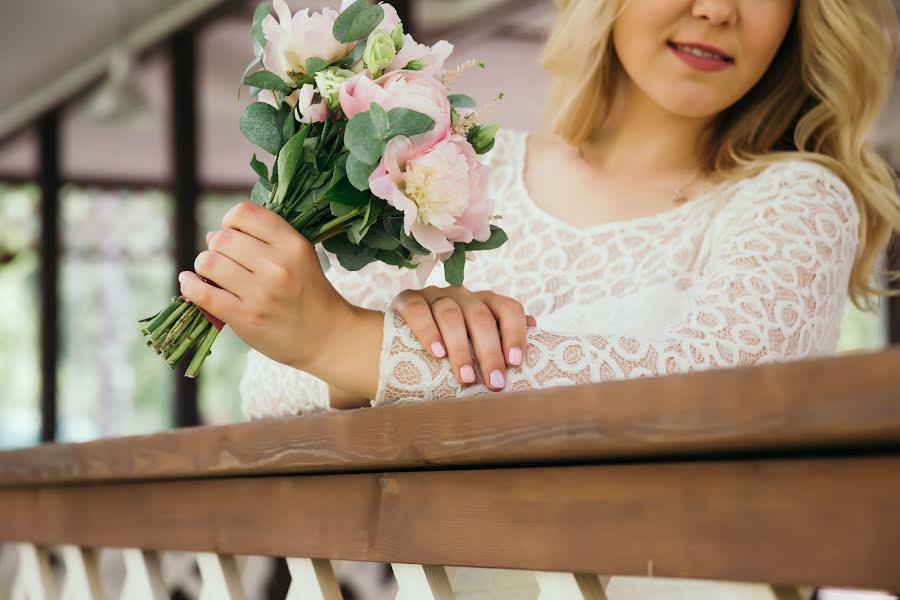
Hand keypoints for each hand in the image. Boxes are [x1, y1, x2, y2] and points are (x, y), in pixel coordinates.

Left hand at [178, 201, 360, 374]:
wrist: (328, 337)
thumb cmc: (310, 294)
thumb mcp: (301, 258)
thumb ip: (265, 241)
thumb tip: (213, 234)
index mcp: (293, 244)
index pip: (245, 214)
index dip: (231, 221)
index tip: (233, 234)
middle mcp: (278, 266)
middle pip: (222, 238)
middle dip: (216, 246)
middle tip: (223, 259)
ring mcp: (261, 293)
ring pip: (209, 262)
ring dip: (203, 266)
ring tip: (211, 274)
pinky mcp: (246, 318)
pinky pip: (203, 294)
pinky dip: (189, 285)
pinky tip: (189, 282)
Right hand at [390, 287, 536, 391]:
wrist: (399, 335)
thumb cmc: (448, 344)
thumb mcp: (474, 341)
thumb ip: (501, 335)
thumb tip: (535, 328)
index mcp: (485, 302)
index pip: (508, 308)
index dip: (515, 333)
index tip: (515, 362)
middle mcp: (462, 295)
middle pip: (480, 317)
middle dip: (489, 352)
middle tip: (494, 383)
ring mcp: (434, 295)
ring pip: (451, 314)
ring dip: (461, 348)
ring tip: (466, 377)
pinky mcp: (407, 300)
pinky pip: (418, 310)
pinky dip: (428, 331)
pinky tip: (436, 353)